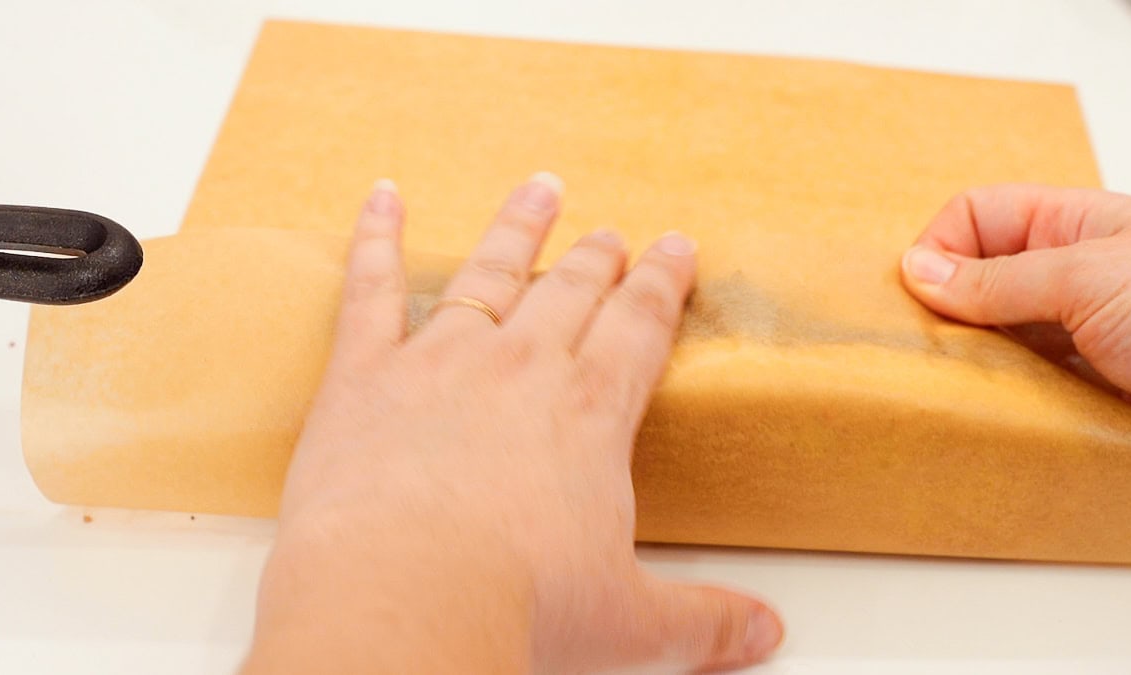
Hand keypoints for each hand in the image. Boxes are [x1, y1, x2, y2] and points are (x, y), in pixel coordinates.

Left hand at [243, 174, 783, 673]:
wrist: (403, 601)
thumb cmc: (515, 606)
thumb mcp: (630, 621)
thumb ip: (703, 621)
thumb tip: (764, 636)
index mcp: (591, 413)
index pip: (640, 326)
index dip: (662, 282)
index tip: (675, 246)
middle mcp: (522, 367)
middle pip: (572, 291)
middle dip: (598, 257)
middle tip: (612, 231)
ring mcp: (442, 360)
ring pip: (490, 272)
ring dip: (518, 227)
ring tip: (539, 189)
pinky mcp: (367, 374)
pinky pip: (370, 290)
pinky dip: (375, 239)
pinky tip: (383, 199)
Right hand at [900, 184, 1130, 417]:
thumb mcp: (1090, 279)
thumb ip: (1000, 279)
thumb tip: (917, 270)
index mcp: (1074, 226)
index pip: (976, 217)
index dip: (940, 248)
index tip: (919, 299)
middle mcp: (1078, 277)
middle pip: (982, 285)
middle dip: (951, 317)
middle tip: (932, 354)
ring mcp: (1090, 337)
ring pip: (1006, 345)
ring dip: (982, 369)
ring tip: (964, 394)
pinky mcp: (1103, 392)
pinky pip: (1039, 396)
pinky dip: (1017, 410)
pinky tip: (1005, 423)